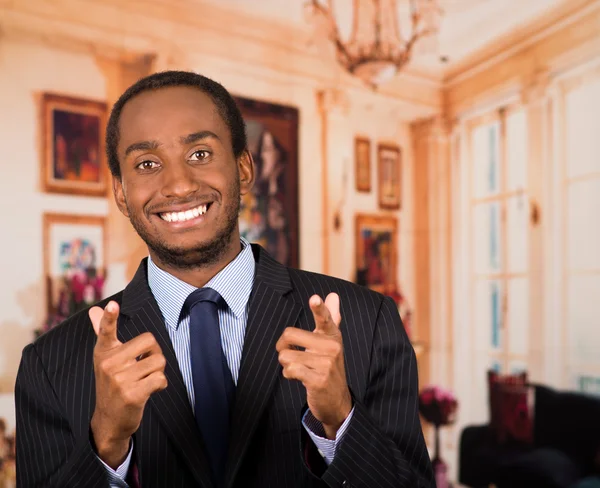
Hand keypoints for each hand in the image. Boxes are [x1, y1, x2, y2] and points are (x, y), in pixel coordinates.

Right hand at [89, 301, 166, 468]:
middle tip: (143, 367)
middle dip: (155, 354)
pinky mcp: (132, 395)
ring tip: (144, 380)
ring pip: (159, 362)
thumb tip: (94, 310)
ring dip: (158, 372)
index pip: (106, 331)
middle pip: (150, 342)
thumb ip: (103, 333)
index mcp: (104, 352)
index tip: (113, 305)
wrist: (109, 421)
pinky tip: (148, 391)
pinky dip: (160, 385)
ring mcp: (119, 380)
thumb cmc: (112, 383)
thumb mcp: (105, 359)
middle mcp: (109, 364)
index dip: (110, 318)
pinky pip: (160, 379)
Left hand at [276, 293, 351, 439]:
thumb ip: (331, 317)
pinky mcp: (318, 380)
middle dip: (283, 346)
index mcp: (333, 335)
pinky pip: (290, 370)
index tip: (315, 298)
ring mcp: (326, 364)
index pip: (325, 318)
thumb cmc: (328, 366)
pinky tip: (299, 378)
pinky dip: (288, 375)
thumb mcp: (331, 342)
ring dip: (286, 364)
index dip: (319, 308)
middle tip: (292, 354)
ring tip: (300, 369)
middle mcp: (332, 347)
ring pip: (286, 356)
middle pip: (289, 334)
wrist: (337, 401)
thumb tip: (333, 295)